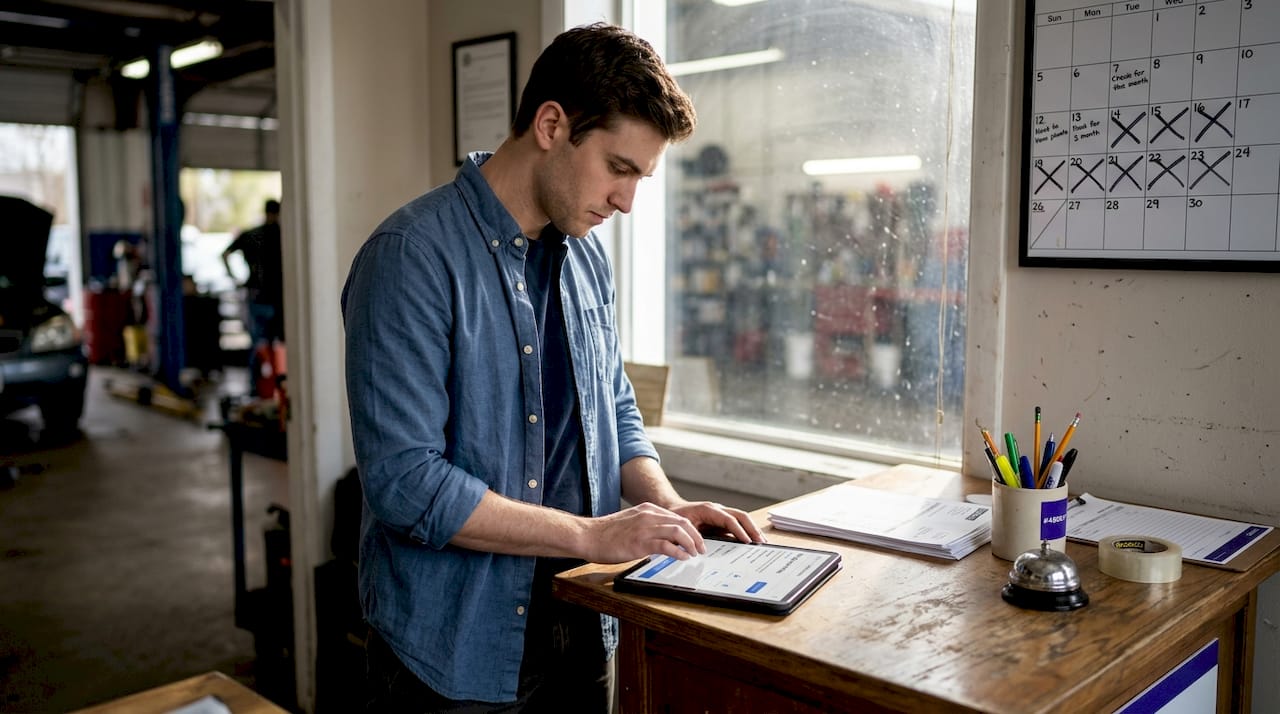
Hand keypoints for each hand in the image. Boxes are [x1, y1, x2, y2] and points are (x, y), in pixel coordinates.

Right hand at [580, 503, 704, 563]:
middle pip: (682, 522)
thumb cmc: (606, 533)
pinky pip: (666, 545)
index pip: (677, 517)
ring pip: (678, 531)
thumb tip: (661, 537)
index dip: (690, 529)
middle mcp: (648, 515)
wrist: (588, 535)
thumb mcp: (631, 522)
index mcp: (647, 509)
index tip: (696, 539)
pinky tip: (682, 558)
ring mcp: (645, 528)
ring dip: (690, 543)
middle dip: (696, 536)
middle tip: (701, 548)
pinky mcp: (640, 542)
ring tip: (695, 553)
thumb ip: (646, 525)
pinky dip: (678, 552)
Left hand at [668, 500, 765, 545]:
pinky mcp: (722, 520)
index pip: (729, 520)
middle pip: (740, 516)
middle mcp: (718, 509)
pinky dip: (746, 531)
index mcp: (708, 510)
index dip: (739, 530)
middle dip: (752, 529)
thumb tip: (703, 550)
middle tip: (761, 541)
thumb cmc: (676, 517)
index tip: (747, 541)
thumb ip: (693, 536)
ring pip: (742, 519)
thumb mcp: (682, 527)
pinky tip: (752, 541)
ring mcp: (721, 513)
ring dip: (752, 529)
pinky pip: (737, 524)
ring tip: (762, 541)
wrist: (672, 509)